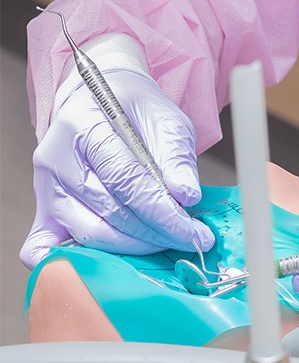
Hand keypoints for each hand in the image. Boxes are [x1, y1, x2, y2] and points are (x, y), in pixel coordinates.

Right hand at [21, 69, 214, 267]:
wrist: (102, 98)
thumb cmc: (134, 108)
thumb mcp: (166, 119)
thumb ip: (176, 157)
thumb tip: (187, 198)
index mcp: (84, 124)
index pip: (125, 179)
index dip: (162, 212)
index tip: (192, 232)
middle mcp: (56, 156)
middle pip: (106, 211)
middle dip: (152, 233)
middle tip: (185, 239)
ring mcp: (44, 184)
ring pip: (86, 232)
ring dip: (130, 246)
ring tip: (162, 241)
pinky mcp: (42, 206)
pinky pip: (44, 245)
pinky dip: (73, 260)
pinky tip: (106, 264)